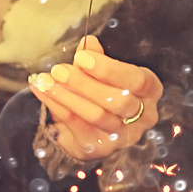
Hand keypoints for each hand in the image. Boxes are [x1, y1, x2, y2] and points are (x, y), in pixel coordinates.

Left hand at [27, 35, 164, 163]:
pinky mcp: (101, 148)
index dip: (109, 69)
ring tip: (46, 80)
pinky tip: (42, 92)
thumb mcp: (103, 70)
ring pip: (97, 116)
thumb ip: (97, 57)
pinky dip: (57, 107)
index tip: (82, 57)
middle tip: (59, 70)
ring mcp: (123, 136)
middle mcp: (143, 116)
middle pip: (117, 101)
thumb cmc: (103, 88)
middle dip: (84, 84)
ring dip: (67, 96)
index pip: (137, 81)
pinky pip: (77, 127)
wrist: (90, 124)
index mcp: (150, 91)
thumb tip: (88, 43)